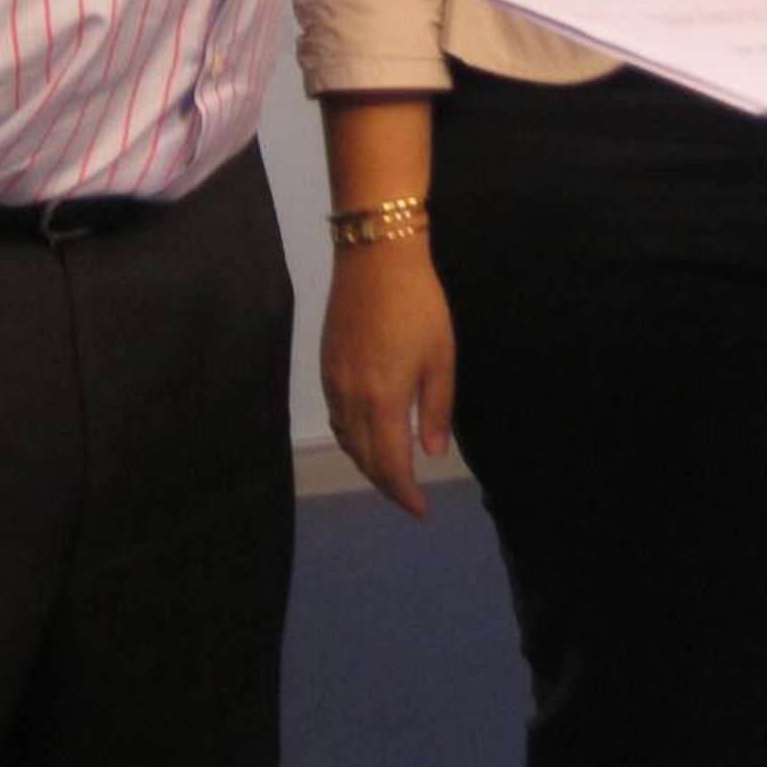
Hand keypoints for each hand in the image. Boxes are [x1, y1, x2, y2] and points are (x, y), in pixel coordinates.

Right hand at [321, 235, 455, 519]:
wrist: (374, 256)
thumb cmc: (418, 304)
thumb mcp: (440, 356)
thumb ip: (436, 409)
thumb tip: (431, 453)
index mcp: (384, 400)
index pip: (390, 465)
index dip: (405, 494)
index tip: (422, 510)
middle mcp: (352, 399)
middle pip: (364, 459)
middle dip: (387, 484)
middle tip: (409, 496)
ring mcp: (334, 382)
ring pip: (346, 440)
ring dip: (368, 463)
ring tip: (391, 471)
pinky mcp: (326, 365)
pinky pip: (336, 418)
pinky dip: (351, 438)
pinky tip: (365, 434)